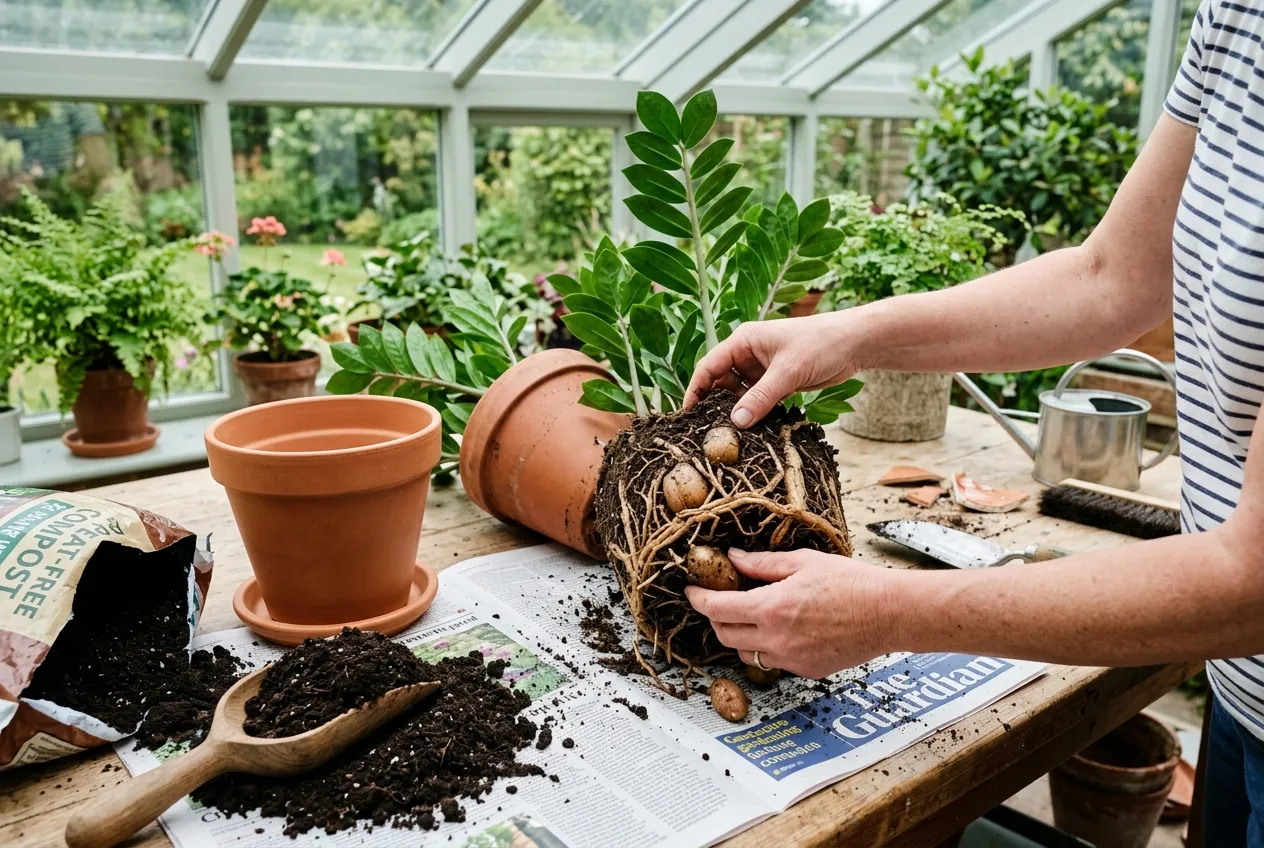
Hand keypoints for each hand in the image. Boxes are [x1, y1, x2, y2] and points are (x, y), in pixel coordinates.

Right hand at [683, 313, 860, 427]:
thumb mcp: (788, 372)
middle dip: (716, 405)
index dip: (696, 390)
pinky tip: (755, 430)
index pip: (709, 366)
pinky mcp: (777, 382)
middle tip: (711, 431)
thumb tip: (736, 423)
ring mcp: (763, 369)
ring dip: (738, 412)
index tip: (687, 415)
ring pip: (740, 394)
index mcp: (743, 341)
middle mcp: (749, 354)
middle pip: (721, 382)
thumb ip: (761, 398)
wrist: (854, 343)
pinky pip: (758, 400)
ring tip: (734, 435)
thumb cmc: (820, 344)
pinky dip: (755, 413)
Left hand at [685, 549, 897, 678]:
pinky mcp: (807, 670)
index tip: (692, 591)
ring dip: (741, 635)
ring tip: (752, 615)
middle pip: (725, 635)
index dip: (699, 599)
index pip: (717, 609)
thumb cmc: (851, 583)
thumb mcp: (803, 562)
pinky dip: (768, 646)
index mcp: (771, 609)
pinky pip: (774, 661)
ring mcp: (791, 659)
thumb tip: (734, 559)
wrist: (889, 613)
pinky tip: (783, 629)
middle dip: (716, 618)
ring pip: (747, 653)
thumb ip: (763, 564)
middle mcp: (776, 639)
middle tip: (719, 601)